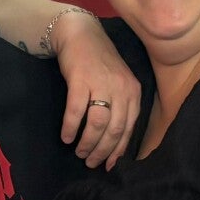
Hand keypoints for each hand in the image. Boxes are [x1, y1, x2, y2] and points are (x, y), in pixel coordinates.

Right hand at [51, 14, 140, 168]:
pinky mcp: (81, 79)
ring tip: (79, 152)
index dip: (118, 150)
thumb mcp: (119, 83)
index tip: (109, 165)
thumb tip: (113, 142)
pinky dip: (71, 127)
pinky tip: (66, 137)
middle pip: (114, 130)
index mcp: (133, 92)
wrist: (81, 34)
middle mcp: (121, 89)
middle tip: (90, 162)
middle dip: (102, 151)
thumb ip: (120, 107)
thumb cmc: (100, 63)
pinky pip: (76, 110)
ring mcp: (101, 84)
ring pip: (97, 124)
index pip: (129, 128)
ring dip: (87, 143)